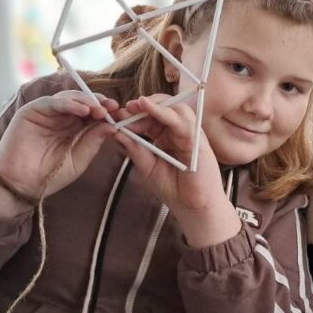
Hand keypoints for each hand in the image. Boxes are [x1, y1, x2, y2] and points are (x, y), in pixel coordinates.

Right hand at [0, 90, 117, 198]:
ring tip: (99, 109)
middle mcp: (62, 117)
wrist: (21, 184)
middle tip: (113, 107)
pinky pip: (53, 102)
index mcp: (74, 127)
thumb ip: (93, 141)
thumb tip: (113, 126)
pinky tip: (82, 110)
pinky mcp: (32, 110)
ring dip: (86, 101)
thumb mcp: (79, 158)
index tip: (122, 114)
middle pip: (84, 102)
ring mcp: (47, 112)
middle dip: (100, 103)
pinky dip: (68, 103)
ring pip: (70, 98)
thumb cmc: (50, 174)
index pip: (94, 113)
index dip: (108, 112)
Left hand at [112, 94, 239, 247]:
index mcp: (167, 137)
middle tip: (123, 108)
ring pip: (174, 108)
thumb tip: (116, 131)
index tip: (115, 115)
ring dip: (153, 104)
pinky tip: (147, 107)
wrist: (193, 208)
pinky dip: (163, 111)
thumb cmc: (174, 189)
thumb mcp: (147, 167)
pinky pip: (180, 120)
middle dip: (142, 106)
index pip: (150, 117)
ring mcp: (190, 133)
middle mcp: (179, 132)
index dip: (133, 114)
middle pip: (163, 107)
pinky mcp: (197, 138)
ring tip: (135, 105)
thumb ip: (135, 149)